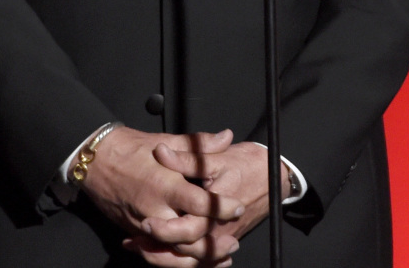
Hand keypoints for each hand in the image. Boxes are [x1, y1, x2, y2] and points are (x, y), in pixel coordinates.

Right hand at [81, 126, 243, 265]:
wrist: (95, 160)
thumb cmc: (129, 147)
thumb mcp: (165, 140)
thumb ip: (198, 145)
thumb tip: (226, 137)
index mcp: (165, 184)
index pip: (201, 204)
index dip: (222, 208)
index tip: (237, 207)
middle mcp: (155, 209)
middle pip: (190, 237)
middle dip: (214, 244)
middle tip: (233, 241)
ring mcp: (143, 224)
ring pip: (175, 252)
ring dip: (200, 258)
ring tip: (220, 256)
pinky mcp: (135, 232)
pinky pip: (159, 254)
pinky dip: (177, 260)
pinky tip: (193, 259)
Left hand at [142, 140, 290, 259]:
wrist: (274, 176)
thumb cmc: (246, 164)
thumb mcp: (216, 157)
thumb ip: (187, 156)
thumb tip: (161, 151)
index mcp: (215, 209)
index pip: (188, 228)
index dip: (166, 229)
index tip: (144, 222)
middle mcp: (219, 230)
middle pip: (187, 250)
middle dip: (159, 248)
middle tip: (134, 241)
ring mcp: (221, 238)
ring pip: (192, 259)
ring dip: (165, 257)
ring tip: (140, 248)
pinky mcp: (222, 240)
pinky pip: (201, 258)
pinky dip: (181, 259)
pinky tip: (161, 252)